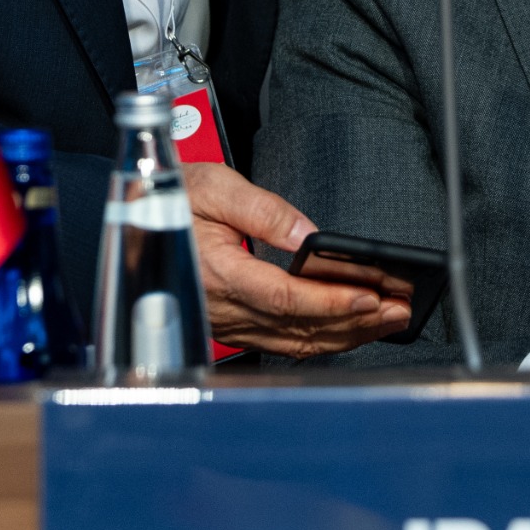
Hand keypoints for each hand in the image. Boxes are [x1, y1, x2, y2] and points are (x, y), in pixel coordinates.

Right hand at [183, 162, 410, 357]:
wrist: (129, 219)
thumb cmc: (165, 198)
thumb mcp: (212, 186)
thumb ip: (261, 210)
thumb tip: (307, 235)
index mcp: (214, 272)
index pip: (282, 297)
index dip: (329, 300)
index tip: (369, 295)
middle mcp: (221, 308)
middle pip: (297, 326)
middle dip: (354, 321)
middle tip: (399, 310)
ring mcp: (226, 323)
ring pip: (294, 341)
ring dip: (346, 334)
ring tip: (388, 320)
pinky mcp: (231, 326)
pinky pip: (282, 342)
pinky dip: (321, 339)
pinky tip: (350, 330)